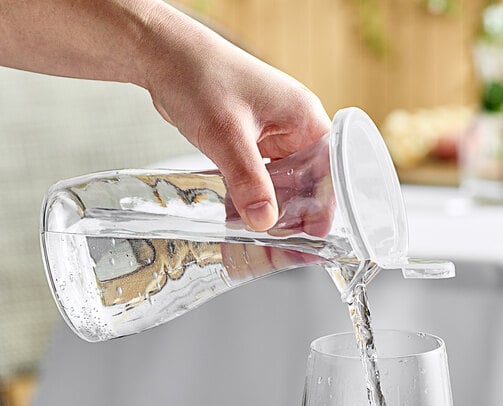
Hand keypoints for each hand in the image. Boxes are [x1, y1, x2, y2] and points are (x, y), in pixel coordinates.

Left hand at [141, 5, 330, 231]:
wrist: (164, 57)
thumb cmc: (200, 77)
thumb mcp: (227, 135)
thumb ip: (248, 181)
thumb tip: (264, 221)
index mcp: (303, 118)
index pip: (327, 169)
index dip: (322, 202)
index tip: (314, 233)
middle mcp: (293, 127)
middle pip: (305, 179)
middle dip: (294, 209)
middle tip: (283, 240)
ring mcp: (272, 134)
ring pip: (281, 180)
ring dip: (271, 204)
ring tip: (263, 234)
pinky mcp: (251, 140)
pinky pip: (259, 175)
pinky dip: (252, 194)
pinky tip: (241, 215)